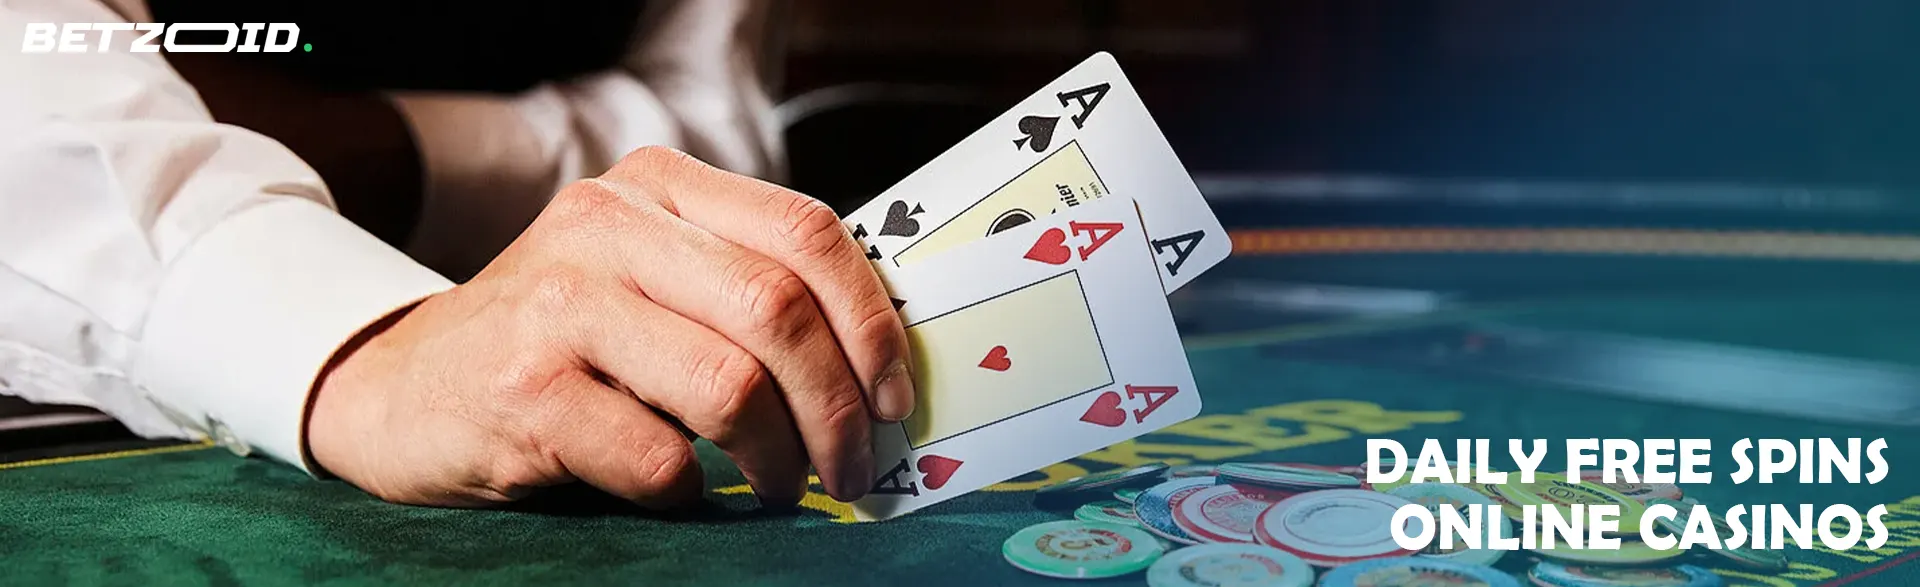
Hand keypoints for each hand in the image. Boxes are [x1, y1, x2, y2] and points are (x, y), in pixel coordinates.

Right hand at [306, 147, 913, 507]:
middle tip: (853, 465)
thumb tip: (878, 360)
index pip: (806, 230)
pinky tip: (681, 489)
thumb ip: (741, 285)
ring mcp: (558, 304)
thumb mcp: (645, 276)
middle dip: (839, 406)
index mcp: (655, 186)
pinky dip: (691, 489)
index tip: (896, 394)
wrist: (403, 388)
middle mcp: (606, 226)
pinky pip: (658, 456)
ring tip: (783, 486)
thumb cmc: (558, 342)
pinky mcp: (524, 389)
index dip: (871, 320)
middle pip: (779, 310)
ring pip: (731, 385)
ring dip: (779, 457)